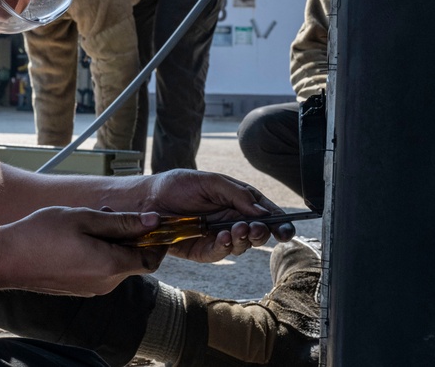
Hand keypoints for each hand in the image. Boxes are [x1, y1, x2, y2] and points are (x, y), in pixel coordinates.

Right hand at [0, 206, 166, 296]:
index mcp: (110, 266)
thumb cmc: (42, 234)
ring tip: (86, 220)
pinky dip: (98, 251)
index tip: (150, 220)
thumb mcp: (83, 219)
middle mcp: (105, 284)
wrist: (6, 259)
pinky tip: (76, 235)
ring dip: (110, 241)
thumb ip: (121, 221)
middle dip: (128, 235)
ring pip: (115, 262)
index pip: (151, 259)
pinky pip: (100, 269)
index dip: (157, 240)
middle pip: (133, 260)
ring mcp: (91, 289)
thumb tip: (153, 221)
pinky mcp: (79, 288)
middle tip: (106, 212)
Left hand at [142, 170, 295, 261]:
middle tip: (258, 229)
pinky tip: (223, 237)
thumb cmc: (176, 185)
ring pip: (241, 245)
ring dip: (244, 239)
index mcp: (237, 202)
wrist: (147, 200)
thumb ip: (237, 194)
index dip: (279, 222)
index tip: (288, 230)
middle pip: (258, 233)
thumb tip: (263, 212)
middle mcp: (230, 221)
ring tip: (237, 229)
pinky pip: (220, 253)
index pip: (264, 213)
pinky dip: (225, 247)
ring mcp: (217, 237)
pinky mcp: (202, 250)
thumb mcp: (209, 181)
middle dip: (263, 233)